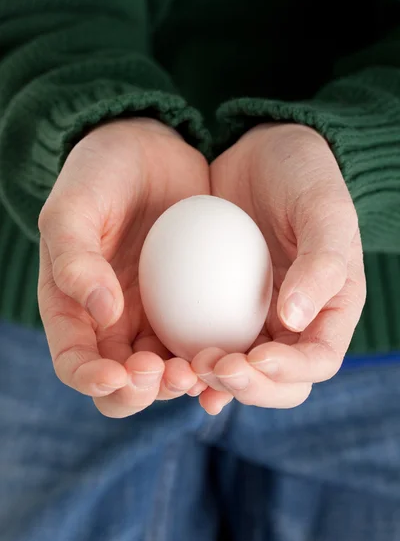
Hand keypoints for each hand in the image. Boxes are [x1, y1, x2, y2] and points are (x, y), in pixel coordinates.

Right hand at [38, 118, 209, 417]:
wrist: (149, 149)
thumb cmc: (99, 175)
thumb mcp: (73, 207)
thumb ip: (74, 259)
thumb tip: (104, 314)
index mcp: (75, 312)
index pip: (76, 364)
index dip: (93, 381)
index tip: (118, 375)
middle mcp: (115, 326)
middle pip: (127, 384)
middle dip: (145, 391)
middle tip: (169, 372)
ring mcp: (158, 319)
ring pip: (171, 372)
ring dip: (186, 381)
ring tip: (204, 367)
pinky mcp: (196, 307)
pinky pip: (207, 341)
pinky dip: (219, 356)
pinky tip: (238, 353)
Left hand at [193, 123, 365, 410]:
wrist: (262, 153)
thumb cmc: (304, 176)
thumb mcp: (325, 210)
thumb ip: (322, 264)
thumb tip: (294, 321)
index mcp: (329, 312)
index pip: (316, 361)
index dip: (288, 372)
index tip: (255, 356)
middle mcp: (293, 325)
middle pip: (275, 381)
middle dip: (246, 386)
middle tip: (212, 365)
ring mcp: (253, 318)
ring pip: (236, 371)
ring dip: (211, 380)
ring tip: (184, 366)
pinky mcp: (217, 306)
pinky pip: (202, 339)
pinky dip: (186, 356)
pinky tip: (164, 357)